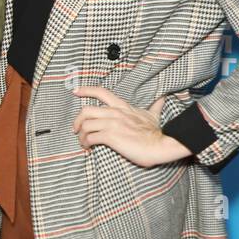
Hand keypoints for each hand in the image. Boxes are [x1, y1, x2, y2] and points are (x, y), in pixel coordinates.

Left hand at [72, 86, 192, 167]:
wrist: (161, 144)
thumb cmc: (156, 133)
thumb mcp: (153, 115)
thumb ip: (155, 106)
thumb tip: (162, 98)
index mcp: (122, 107)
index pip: (101, 92)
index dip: (86, 90)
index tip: (76, 92)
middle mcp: (115, 113)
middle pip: (86, 110)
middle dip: (77, 121)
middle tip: (76, 130)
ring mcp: (112, 124)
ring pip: (85, 125)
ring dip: (80, 136)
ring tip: (84, 143)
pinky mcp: (111, 136)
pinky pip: (90, 138)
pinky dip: (85, 143)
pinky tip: (88, 148)